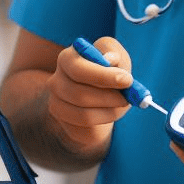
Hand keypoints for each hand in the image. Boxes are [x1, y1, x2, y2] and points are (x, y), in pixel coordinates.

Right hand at [46, 38, 134, 153]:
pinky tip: (110, 112)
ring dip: (111, 111)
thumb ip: (114, 53)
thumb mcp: (116, 56)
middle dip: (109, 97)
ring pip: (84, 115)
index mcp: (66, 59)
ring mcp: (56, 104)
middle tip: (128, 98)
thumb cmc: (110, 70)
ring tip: (122, 104)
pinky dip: (105, 120)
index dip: (103, 76)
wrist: (104, 96)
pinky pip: (86, 130)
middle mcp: (55, 81)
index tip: (127, 80)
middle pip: (79, 94)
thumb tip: (109, 60)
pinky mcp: (63, 124)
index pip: (77, 69)